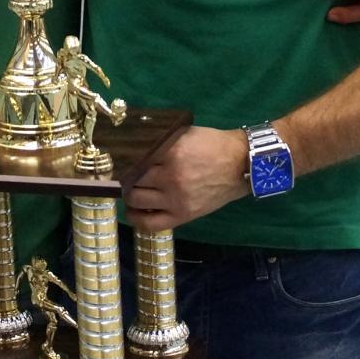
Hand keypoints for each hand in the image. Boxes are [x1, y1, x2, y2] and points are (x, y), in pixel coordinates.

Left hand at [123, 126, 247, 230]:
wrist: (240, 165)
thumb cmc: (213, 145)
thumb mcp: (185, 134)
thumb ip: (161, 139)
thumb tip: (135, 143)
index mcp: (171, 153)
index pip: (135, 158)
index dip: (124, 158)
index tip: (119, 158)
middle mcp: (171, 177)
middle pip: (132, 179)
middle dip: (125, 175)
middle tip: (124, 173)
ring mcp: (176, 199)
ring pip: (136, 199)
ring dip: (129, 194)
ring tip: (130, 189)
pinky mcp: (183, 215)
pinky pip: (151, 224)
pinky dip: (137, 218)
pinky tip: (134, 210)